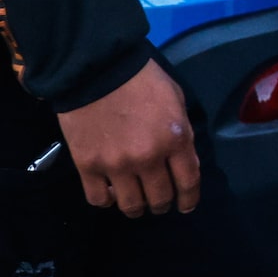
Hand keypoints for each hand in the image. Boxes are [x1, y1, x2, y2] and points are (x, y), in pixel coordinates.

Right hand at [57, 59, 201, 216]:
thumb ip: (182, 133)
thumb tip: (184, 162)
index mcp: (175, 139)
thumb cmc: (143, 80)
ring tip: (136, 202)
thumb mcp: (176, 100)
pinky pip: (99, 199)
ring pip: (131, 205)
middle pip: (160, 198)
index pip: (188, 183)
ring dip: (137, 208)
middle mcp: (148, 158)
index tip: (186, 205)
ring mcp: (116, 165)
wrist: (97, 69)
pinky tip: (111, 193)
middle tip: (159, 201)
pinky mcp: (88, 166)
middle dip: (163, 204)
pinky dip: (107, 200)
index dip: (189, 200)